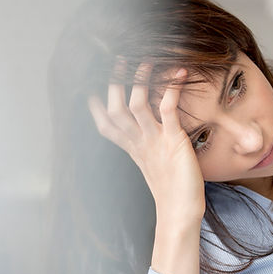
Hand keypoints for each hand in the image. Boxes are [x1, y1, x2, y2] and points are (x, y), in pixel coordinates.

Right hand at [88, 63, 205, 228]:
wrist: (181, 213)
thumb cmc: (173, 191)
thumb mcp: (156, 164)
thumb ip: (149, 147)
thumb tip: (153, 133)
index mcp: (132, 149)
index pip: (106, 125)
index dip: (97, 106)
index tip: (92, 85)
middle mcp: (139, 143)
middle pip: (115, 110)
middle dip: (114, 84)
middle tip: (117, 59)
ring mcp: (154, 141)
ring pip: (136, 105)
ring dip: (139, 80)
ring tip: (144, 59)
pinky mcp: (173, 141)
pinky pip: (167, 110)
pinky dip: (172, 89)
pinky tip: (180, 73)